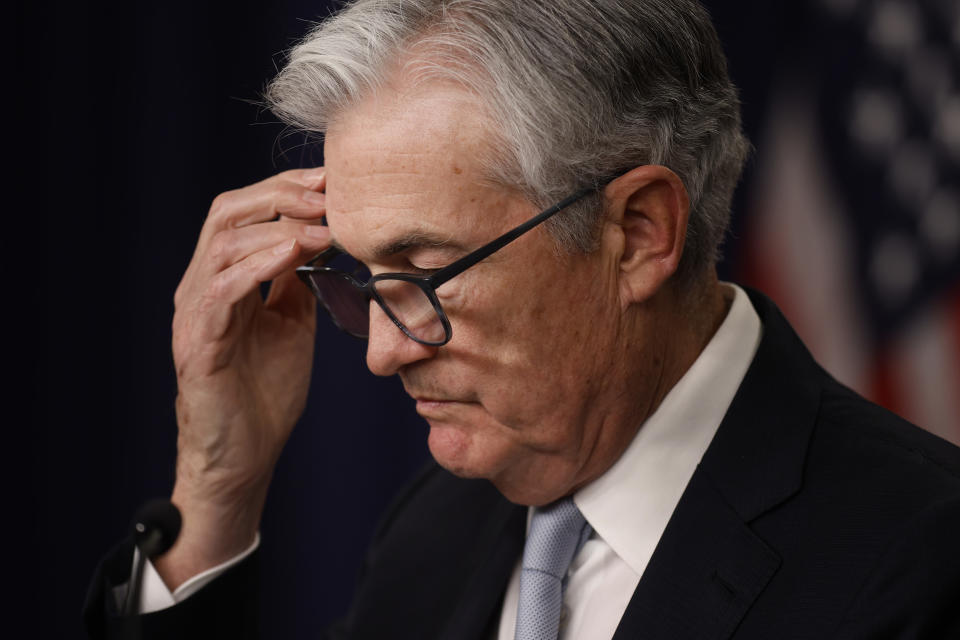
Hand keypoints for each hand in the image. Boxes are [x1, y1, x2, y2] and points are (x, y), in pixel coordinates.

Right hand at [156, 168, 330, 587]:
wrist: (244, 456)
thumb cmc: (265, 391)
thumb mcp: (292, 322)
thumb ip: (297, 280)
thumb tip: (323, 239)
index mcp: (223, 278)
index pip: (244, 211)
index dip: (284, 189)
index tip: (331, 180)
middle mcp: (201, 286)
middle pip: (228, 213)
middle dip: (281, 195)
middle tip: (327, 192)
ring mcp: (195, 314)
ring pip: (222, 244)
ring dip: (278, 227)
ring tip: (322, 226)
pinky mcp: (198, 344)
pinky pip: (221, 291)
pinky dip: (258, 265)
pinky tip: (294, 253)